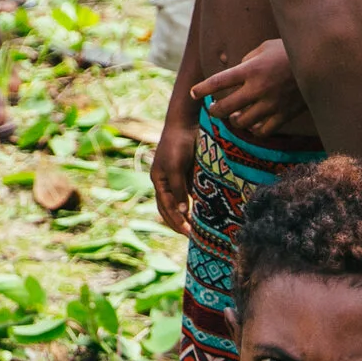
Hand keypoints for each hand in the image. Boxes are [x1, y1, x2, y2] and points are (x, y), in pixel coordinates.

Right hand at [150, 113, 198, 236]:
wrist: (185, 123)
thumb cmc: (178, 144)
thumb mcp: (175, 168)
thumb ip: (177, 189)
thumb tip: (181, 211)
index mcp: (158, 180)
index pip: (165, 208)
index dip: (176, 222)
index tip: (189, 234)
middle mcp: (166, 181)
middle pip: (168, 209)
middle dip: (178, 223)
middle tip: (192, 237)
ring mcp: (176, 177)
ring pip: (177, 203)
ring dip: (185, 216)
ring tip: (196, 229)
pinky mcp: (187, 173)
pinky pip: (189, 193)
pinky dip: (193, 204)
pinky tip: (202, 211)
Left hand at [193, 38, 311, 139]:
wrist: (320, 64)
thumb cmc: (289, 51)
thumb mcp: (264, 47)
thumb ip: (247, 60)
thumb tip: (236, 71)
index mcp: (251, 70)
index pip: (218, 82)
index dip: (202, 89)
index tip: (193, 93)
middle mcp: (258, 89)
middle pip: (226, 107)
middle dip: (215, 111)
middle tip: (213, 109)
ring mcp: (272, 104)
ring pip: (243, 122)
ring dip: (235, 120)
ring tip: (234, 116)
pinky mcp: (285, 114)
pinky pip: (264, 130)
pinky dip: (254, 129)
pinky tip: (253, 124)